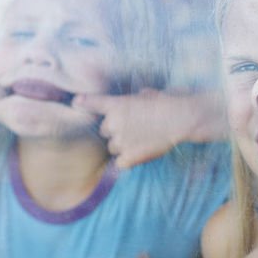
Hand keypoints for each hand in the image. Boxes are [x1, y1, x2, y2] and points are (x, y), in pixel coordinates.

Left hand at [72, 88, 225, 167]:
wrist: (181, 119)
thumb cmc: (169, 103)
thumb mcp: (151, 94)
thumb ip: (139, 97)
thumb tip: (142, 96)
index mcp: (117, 105)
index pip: (92, 103)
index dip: (83, 103)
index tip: (76, 103)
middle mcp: (113, 123)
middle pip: (104, 131)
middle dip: (116, 130)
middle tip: (134, 129)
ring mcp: (120, 141)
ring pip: (113, 147)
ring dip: (122, 146)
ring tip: (141, 141)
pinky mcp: (128, 157)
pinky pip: (120, 163)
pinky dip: (128, 161)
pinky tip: (140, 154)